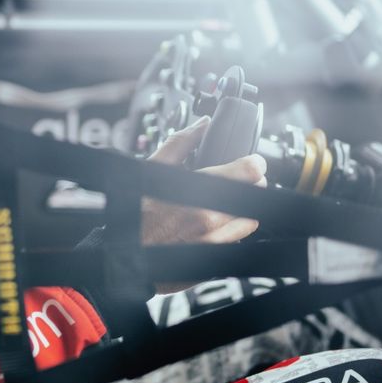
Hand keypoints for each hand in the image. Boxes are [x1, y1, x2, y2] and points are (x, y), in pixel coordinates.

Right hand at [141, 117, 266, 291]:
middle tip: (232, 181)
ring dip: (242, 209)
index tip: (250, 162)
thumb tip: (202, 125)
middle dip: (248, 185)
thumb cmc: (135, 213)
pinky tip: (213, 225)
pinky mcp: (213, 257)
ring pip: (250, 220)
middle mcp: (211, 218)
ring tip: (223, 204)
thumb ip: (181, 143)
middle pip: (256, 194)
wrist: (124, 252)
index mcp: (199, 191)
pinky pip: (236, 241)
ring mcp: (214, 241)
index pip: (251, 171)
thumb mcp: (153, 170)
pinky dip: (231, 231)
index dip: (253, 163)